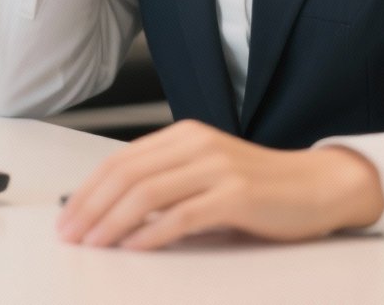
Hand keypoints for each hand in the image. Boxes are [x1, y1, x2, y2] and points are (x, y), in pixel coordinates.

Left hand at [55, 120, 383, 250]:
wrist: (317, 187)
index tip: (67, 218)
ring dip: (112, 222)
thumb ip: (166, 183)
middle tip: (70, 235)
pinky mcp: (236, 194)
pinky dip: (152, 233)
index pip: (120, 161)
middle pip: (126, 174)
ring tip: (93, 244)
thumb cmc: (259, 188)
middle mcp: (196, 144)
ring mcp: (217, 167)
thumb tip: (112, 212)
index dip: (87, 191)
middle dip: (90, 207)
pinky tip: (134, 247)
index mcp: (183, 135)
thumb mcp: (205, 175)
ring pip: (148, 192)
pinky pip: (182, 215)